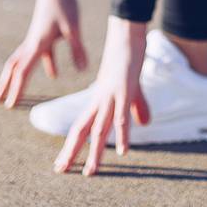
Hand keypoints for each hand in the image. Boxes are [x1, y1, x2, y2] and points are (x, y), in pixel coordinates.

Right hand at [0, 0, 87, 107]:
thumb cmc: (65, 5)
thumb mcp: (74, 29)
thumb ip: (78, 50)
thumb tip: (83, 70)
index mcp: (37, 44)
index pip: (23, 72)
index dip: (17, 89)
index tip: (11, 105)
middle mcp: (32, 43)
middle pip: (14, 68)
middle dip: (5, 85)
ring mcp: (36, 38)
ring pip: (22, 61)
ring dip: (17, 77)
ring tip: (15, 90)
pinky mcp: (43, 34)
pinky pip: (41, 54)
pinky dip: (46, 65)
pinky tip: (55, 75)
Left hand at [53, 16, 149, 175]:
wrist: (126, 34)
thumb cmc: (128, 57)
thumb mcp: (134, 86)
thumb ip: (139, 106)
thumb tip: (145, 124)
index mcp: (98, 99)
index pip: (81, 127)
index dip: (72, 146)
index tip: (62, 165)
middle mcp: (100, 100)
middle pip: (83, 130)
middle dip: (73, 152)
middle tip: (61, 172)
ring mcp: (111, 96)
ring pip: (100, 129)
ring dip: (95, 152)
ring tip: (91, 172)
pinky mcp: (125, 90)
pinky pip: (122, 116)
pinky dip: (123, 135)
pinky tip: (124, 150)